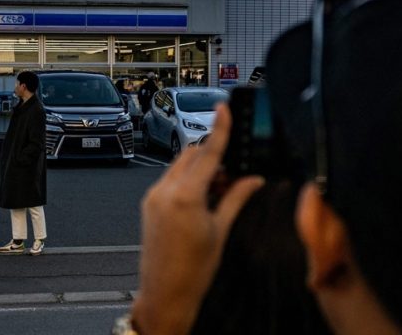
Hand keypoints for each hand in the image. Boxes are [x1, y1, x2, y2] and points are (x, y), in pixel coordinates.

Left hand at [131, 104, 264, 333]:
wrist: (165, 293)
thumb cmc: (193, 269)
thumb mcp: (220, 230)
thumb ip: (237, 198)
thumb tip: (253, 179)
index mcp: (186, 197)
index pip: (208, 153)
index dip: (219, 128)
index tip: (223, 108)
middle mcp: (165, 192)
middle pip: (192, 155)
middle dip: (212, 157)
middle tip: (233, 174)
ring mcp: (153, 197)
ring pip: (180, 166)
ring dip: (199, 169)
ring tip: (218, 192)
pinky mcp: (148, 203)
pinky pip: (169, 180)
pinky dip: (187, 180)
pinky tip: (201, 198)